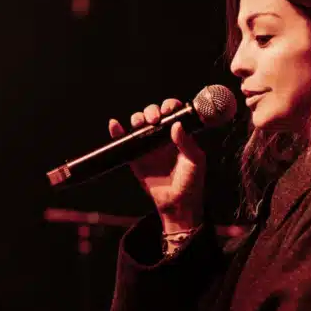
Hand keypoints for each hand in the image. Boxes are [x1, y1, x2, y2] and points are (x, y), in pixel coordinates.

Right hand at [108, 99, 205, 228]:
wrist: (177, 204)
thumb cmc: (190, 183)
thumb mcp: (195, 161)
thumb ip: (186, 143)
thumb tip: (176, 124)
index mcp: (178, 136)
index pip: (172, 113)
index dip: (169, 106)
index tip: (169, 109)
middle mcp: (162, 138)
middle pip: (152, 114)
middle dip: (151, 111)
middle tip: (154, 119)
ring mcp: (147, 146)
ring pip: (138, 124)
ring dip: (137, 118)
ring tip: (141, 124)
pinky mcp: (135, 157)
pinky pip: (125, 141)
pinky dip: (117, 131)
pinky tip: (115, 125)